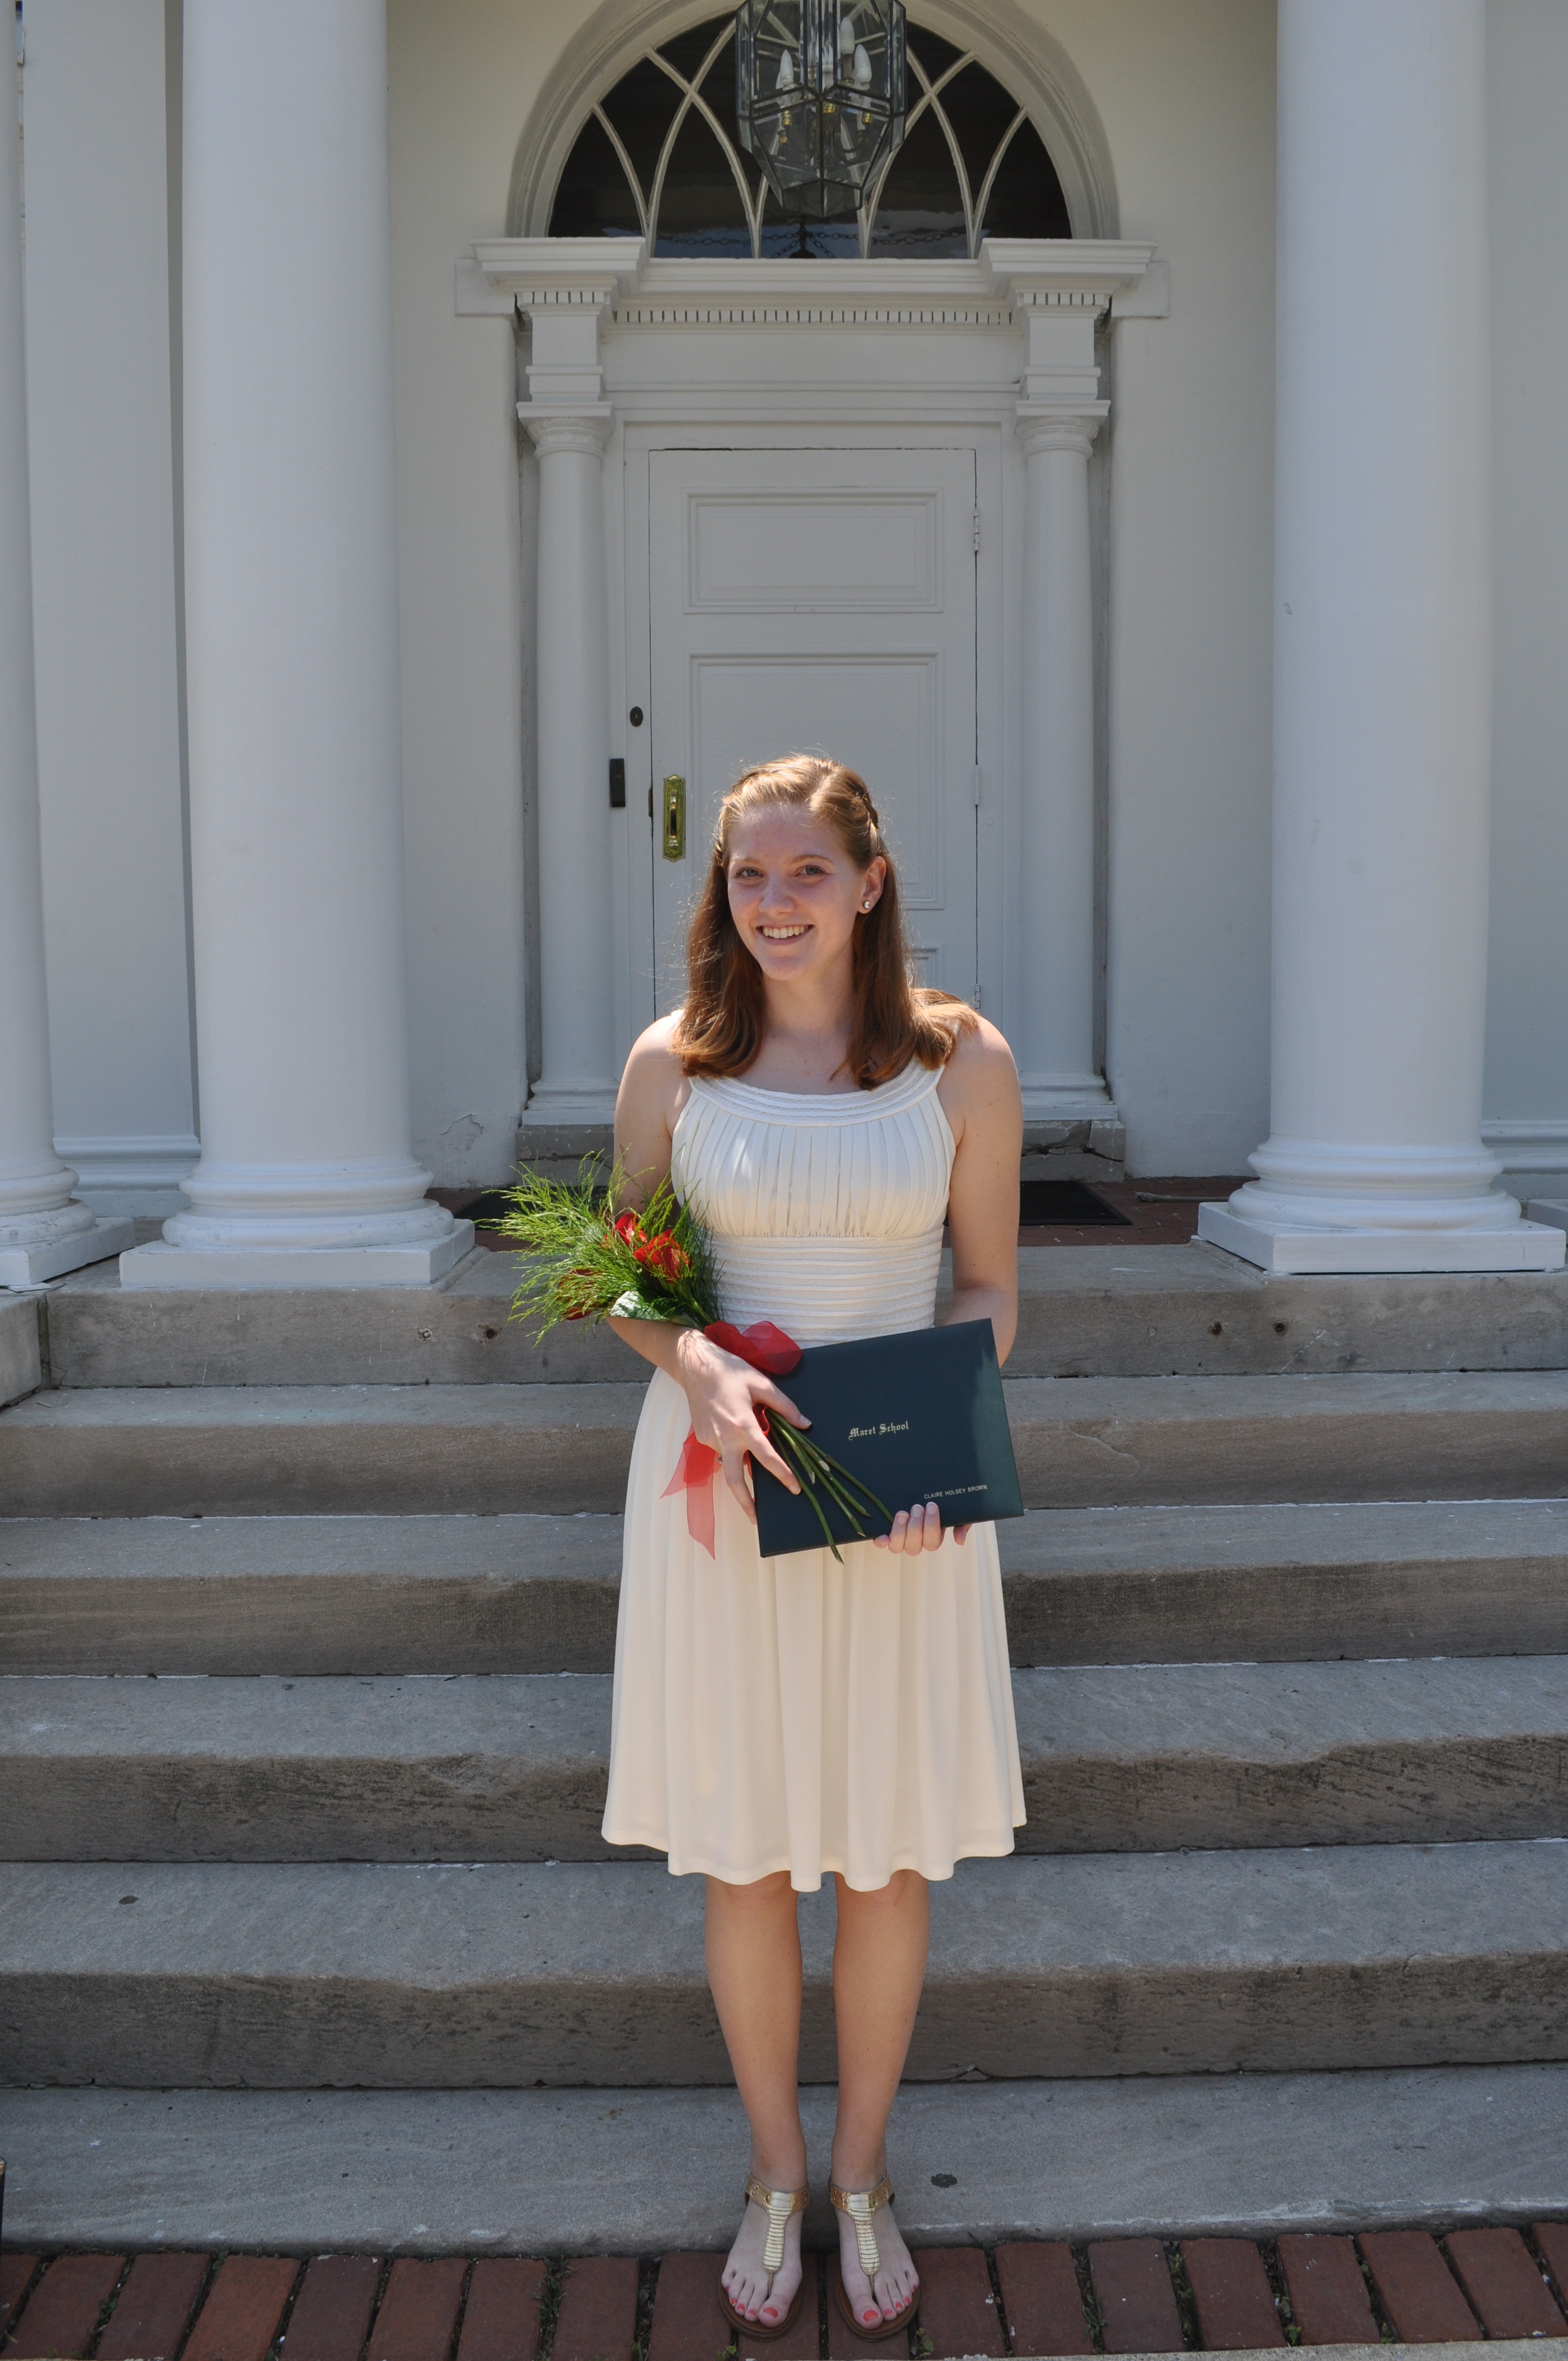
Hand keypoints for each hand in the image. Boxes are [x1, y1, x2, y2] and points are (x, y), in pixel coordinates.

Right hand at [674, 1329, 808, 1526]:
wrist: (694, 1365)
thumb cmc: (730, 1371)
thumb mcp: (761, 1383)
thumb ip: (784, 1407)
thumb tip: (804, 1424)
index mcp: (743, 1426)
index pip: (767, 1458)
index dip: (783, 1474)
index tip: (794, 1487)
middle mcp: (725, 1438)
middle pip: (734, 1480)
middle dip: (745, 1502)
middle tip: (756, 1519)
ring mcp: (710, 1440)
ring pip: (727, 1463)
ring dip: (739, 1473)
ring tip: (751, 1484)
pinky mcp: (702, 1436)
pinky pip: (720, 1449)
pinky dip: (730, 1449)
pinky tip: (733, 1434)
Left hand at [873, 1503, 970, 1551]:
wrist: (928, 1488)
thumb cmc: (944, 1503)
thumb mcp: (958, 1511)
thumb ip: (962, 1525)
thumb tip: (959, 1541)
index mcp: (933, 1538)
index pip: (932, 1542)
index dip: (931, 1526)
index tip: (932, 1505)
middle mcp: (916, 1542)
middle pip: (914, 1547)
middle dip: (915, 1527)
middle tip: (917, 1506)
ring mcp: (901, 1538)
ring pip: (898, 1547)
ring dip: (900, 1531)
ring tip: (903, 1513)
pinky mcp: (888, 1532)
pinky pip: (883, 1543)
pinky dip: (881, 1542)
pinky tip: (882, 1537)